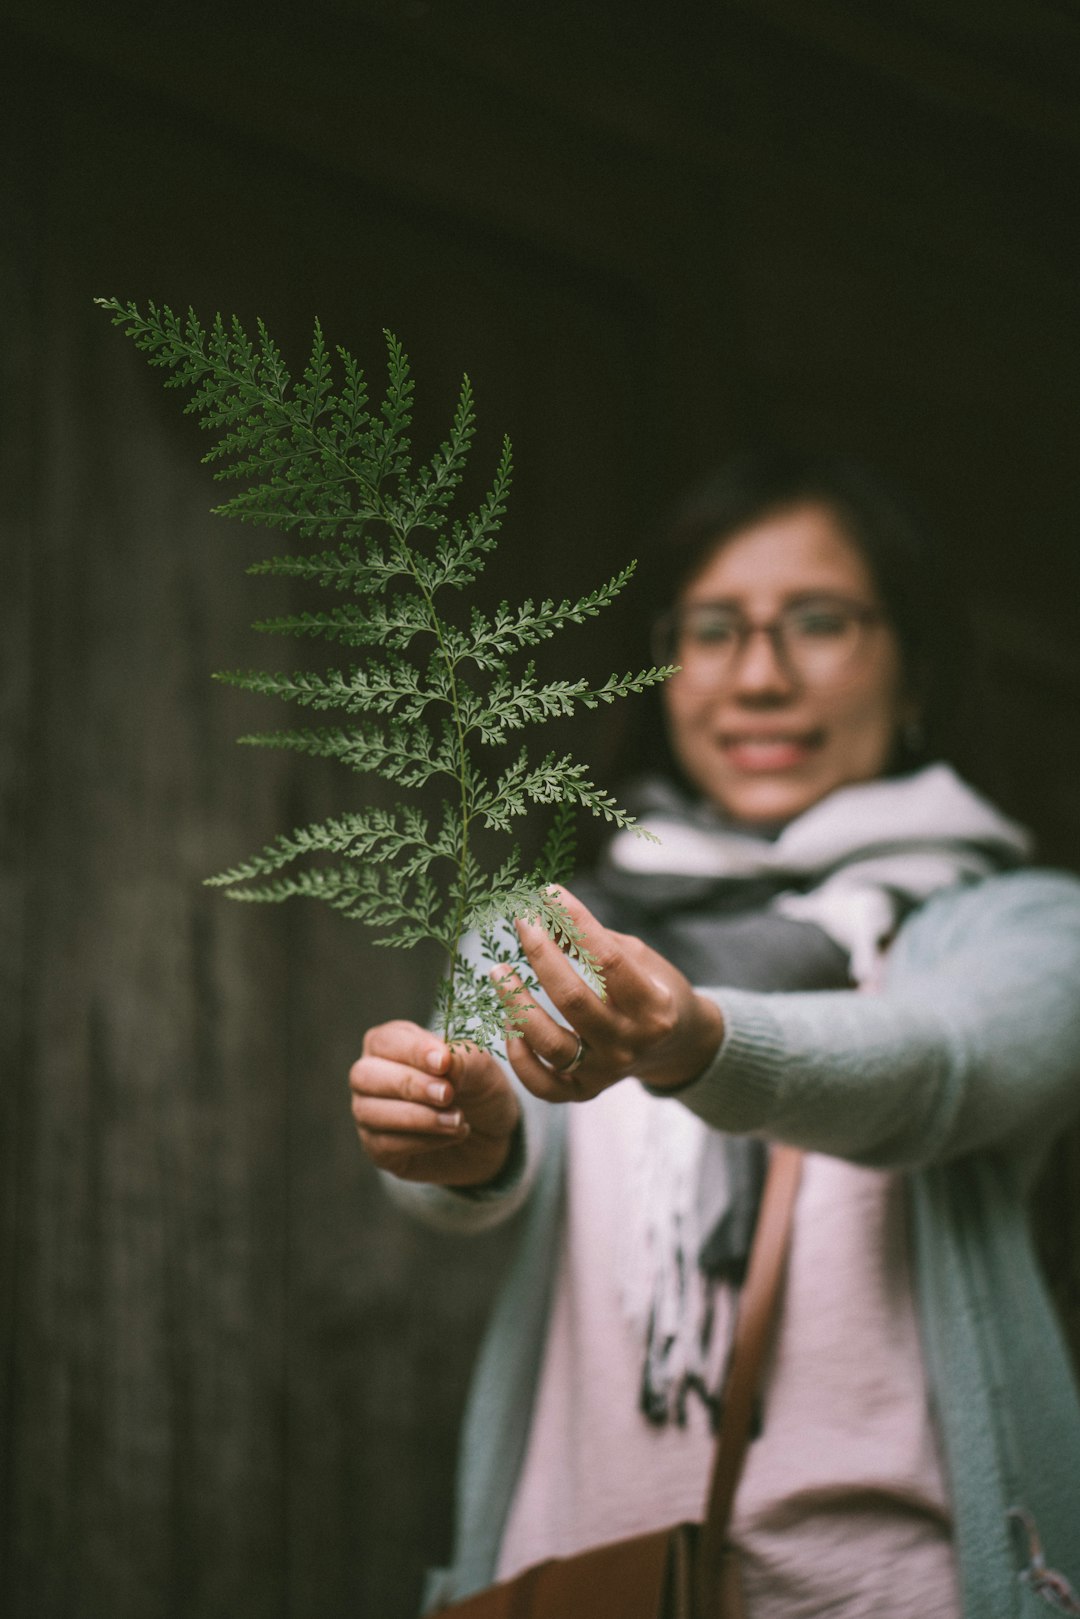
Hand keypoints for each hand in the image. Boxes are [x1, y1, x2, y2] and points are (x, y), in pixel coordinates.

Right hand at [350, 1020, 520, 1185]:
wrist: (490, 1136)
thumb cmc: (478, 1089)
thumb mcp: (482, 1068)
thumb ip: (463, 1059)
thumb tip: (444, 1062)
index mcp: (392, 1044)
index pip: (386, 1040)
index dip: (412, 1051)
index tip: (443, 1063)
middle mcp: (371, 1076)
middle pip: (364, 1074)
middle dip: (408, 1084)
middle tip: (448, 1094)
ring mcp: (369, 1114)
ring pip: (369, 1112)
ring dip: (418, 1116)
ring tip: (457, 1119)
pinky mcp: (378, 1149)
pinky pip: (384, 1145)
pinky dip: (422, 1140)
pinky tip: (452, 1135)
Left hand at [496, 886, 724, 1101]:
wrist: (676, 1046)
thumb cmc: (654, 990)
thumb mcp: (639, 958)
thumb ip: (594, 941)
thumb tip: (547, 914)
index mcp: (653, 1006)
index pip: (608, 960)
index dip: (577, 921)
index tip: (550, 892)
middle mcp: (630, 1042)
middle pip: (573, 1000)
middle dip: (541, 955)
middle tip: (523, 923)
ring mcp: (606, 1072)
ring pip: (551, 1044)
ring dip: (518, 1004)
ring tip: (499, 972)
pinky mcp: (585, 1091)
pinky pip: (543, 1084)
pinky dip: (519, 1056)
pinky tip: (510, 1023)